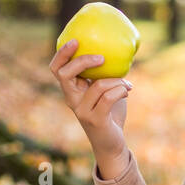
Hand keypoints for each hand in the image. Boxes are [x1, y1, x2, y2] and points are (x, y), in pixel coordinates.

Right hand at [50, 38, 131, 163]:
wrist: (113, 144)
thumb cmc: (110, 114)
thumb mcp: (106, 91)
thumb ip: (105, 75)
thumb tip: (119, 50)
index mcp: (72, 91)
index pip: (57, 69)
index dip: (62, 54)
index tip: (76, 40)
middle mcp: (72, 100)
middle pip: (65, 74)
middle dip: (82, 61)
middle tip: (102, 57)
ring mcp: (81, 111)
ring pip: (97, 85)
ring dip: (116, 81)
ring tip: (127, 84)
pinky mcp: (95, 120)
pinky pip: (108, 97)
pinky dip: (120, 91)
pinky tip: (127, 91)